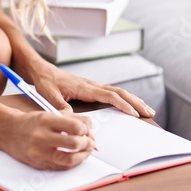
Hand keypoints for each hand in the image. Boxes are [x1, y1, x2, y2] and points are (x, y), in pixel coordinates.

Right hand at [0, 111, 94, 169]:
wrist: (8, 131)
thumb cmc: (30, 122)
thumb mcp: (49, 113)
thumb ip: (70, 118)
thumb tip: (89, 126)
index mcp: (45, 120)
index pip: (74, 126)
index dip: (86, 129)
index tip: (87, 129)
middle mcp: (41, 137)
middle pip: (73, 143)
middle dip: (87, 143)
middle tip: (90, 141)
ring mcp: (39, 153)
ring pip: (69, 159)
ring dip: (83, 156)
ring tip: (86, 150)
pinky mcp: (39, 164)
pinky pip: (61, 167)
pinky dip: (72, 163)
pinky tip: (76, 158)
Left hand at [30, 63, 155, 118]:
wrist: (41, 71)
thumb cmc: (45, 81)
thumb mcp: (48, 95)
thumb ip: (59, 107)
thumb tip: (70, 119)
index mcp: (85, 87)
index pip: (109, 95)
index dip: (122, 104)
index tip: (133, 114)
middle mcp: (92, 85)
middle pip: (119, 92)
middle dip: (135, 102)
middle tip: (149, 112)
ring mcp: (92, 87)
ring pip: (118, 92)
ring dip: (133, 100)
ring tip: (146, 110)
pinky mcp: (91, 89)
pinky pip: (112, 94)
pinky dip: (124, 99)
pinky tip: (129, 105)